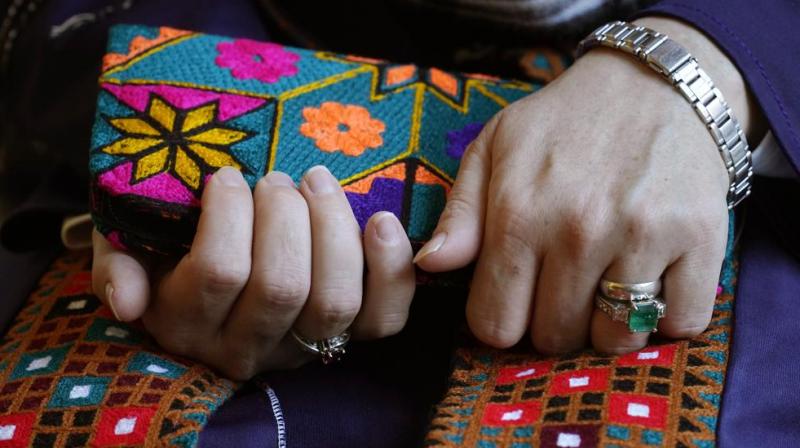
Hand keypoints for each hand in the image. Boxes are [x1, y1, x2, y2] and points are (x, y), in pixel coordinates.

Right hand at [92, 166, 414, 378]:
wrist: (217, 274)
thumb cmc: (172, 248)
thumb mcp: (129, 248)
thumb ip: (117, 265)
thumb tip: (127, 303)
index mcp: (188, 321)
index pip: (220, 272)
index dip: (231, 214)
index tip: (229, 176)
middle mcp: (247, 345)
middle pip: (282, 287)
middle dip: (286, 216)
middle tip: (278, 178)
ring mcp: (302, 346)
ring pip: (335, 301)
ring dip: (334, 228)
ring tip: (317, 182)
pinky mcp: (349, 338)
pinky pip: (384, 320)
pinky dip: (390, 270)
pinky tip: (381, 221)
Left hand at [415, 18, 761, 353]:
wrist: (657, 83)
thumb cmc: (564, 122)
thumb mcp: (494, 150)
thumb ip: (459, 215)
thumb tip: (429, 266)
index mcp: (519, 214)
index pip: (495, 324)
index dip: (501, 319)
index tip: (517, 298)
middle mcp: (579, 232)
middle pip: (554, 338)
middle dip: (552, 319)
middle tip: (564, 282)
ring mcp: (644, 238)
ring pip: (615, 340)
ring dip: (608, 324)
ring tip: (606, 282)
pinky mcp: (701, 241)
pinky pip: (682, 323)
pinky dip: (668, 316)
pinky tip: (654, 280)